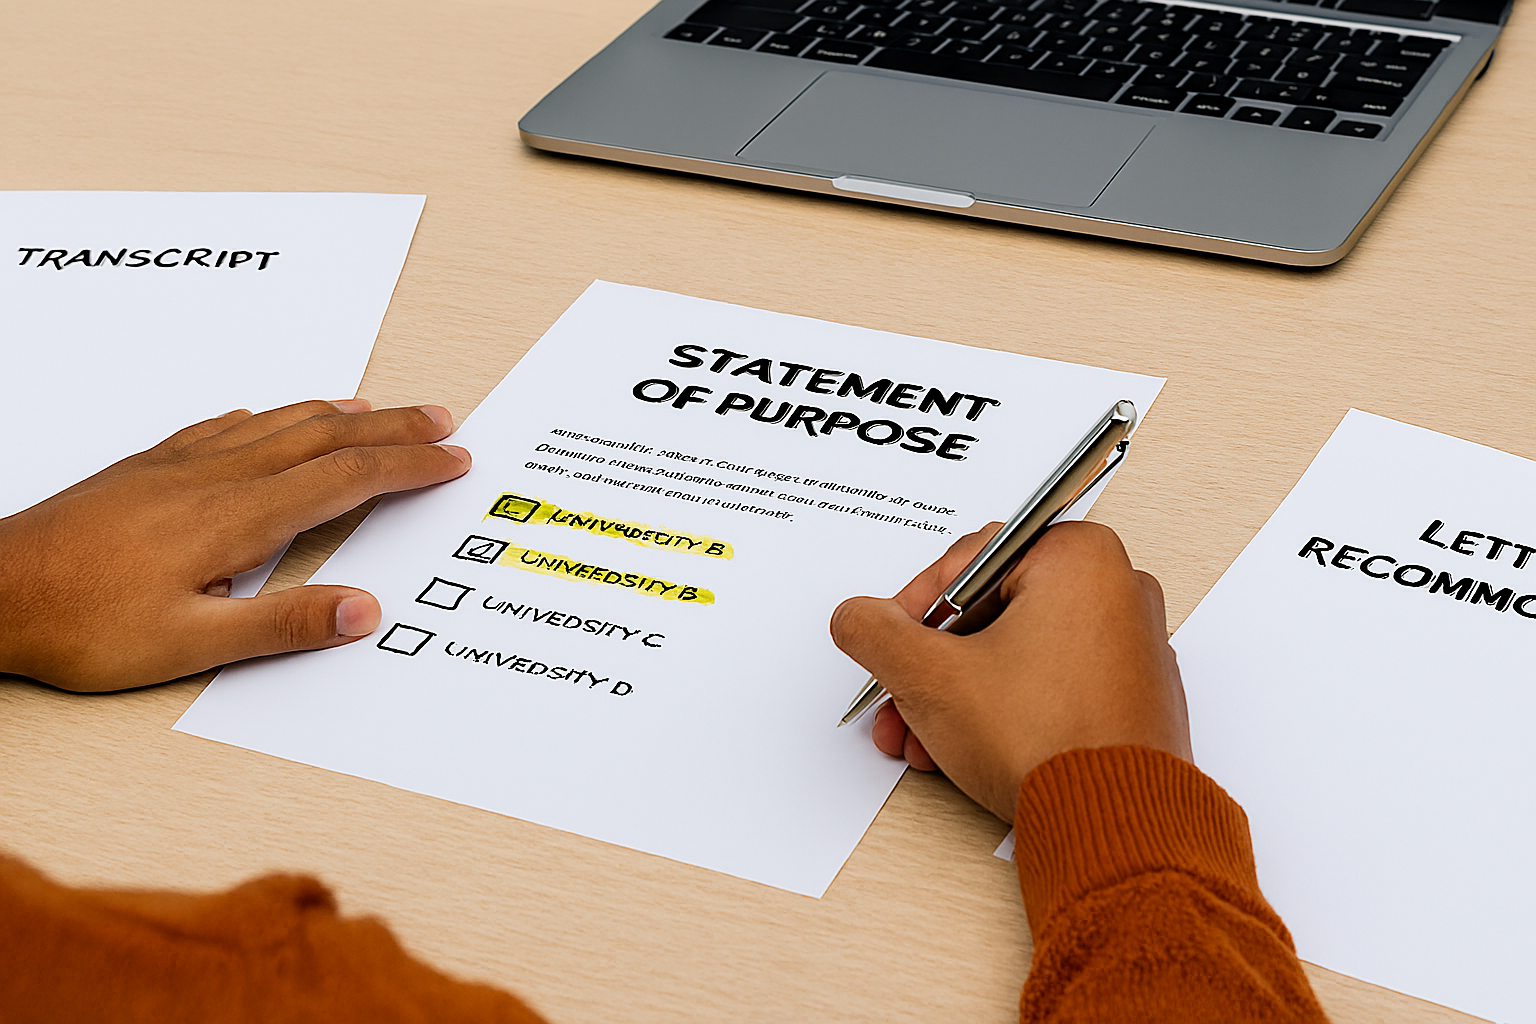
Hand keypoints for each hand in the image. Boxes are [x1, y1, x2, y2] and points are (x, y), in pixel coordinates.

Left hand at [0, 400, 469, 691]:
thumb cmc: (82, 621)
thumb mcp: (188, 644)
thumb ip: (280, 624)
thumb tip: (360, 609)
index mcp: (237, 517)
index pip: (345, 478)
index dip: (407, 465)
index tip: (451, 459)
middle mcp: (216, 477)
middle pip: (324, 436)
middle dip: (392, 426)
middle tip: (441, 418)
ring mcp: (180, 465)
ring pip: (279, 422)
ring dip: (338, 412)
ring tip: (376, 408)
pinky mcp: (147, 466)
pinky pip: (225, 425)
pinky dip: (267, 415)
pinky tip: (267, 415)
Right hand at [830, 521, 1190, 820]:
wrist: (1112, 827)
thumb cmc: (1045, 740)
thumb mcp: (930, 677)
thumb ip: (876, 633)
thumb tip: (857, 618)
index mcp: (1078, 557)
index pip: (967, 562)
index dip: (913, 608)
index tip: (893, 642)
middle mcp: (1117, 588)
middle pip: (988, 612)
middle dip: (932, 664)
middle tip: (901, 698)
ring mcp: (1132, 645)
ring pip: (1015, 653)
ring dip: (957, 694)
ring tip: (924, 740)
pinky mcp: (1134, 694)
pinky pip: (1051, 683)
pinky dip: (1005, 708)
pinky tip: (968, 747)